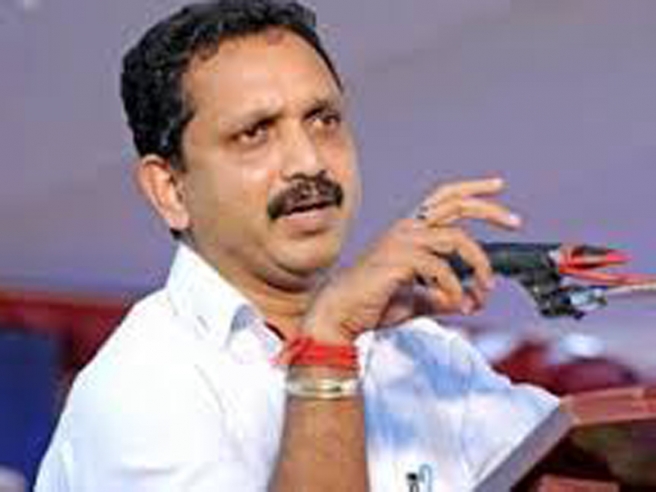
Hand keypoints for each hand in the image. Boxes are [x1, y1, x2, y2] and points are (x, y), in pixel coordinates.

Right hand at [303, 178, 521, 343]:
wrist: (342, 312)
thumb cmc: (373, 303)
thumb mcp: (417, 298)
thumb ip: (443, 296)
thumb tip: (469, 302)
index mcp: (409, 230)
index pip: (443, 198)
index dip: (471, 189)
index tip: (498, 186)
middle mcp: (406, 229)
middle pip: (455, 205)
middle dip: (489, 209)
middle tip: (515, 221)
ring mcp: (402, 241)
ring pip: (457, 240)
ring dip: (479, 266)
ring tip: (484, 290)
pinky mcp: (399, 259)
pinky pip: (442, 270)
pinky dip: (454, 290)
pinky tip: (453, 304)